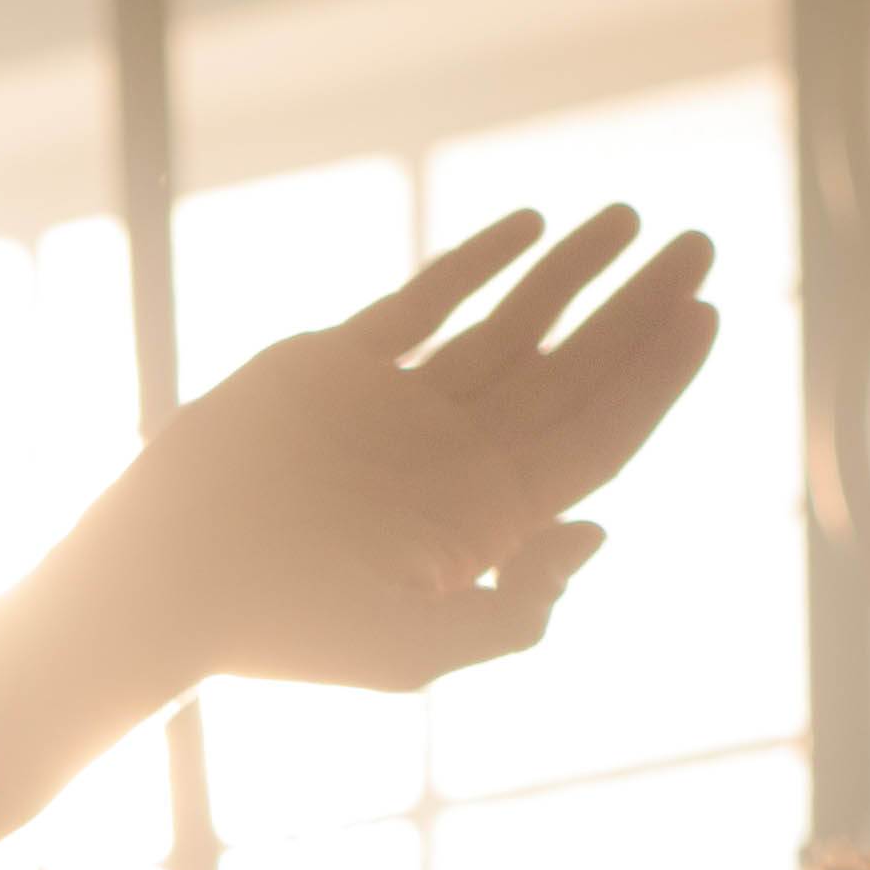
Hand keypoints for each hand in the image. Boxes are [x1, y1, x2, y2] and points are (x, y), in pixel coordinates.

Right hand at [66, 203, 736, 695]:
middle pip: (571, 371)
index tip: (706, 312)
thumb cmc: (280, 631)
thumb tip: (599, 532)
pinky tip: (533, 226)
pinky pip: (423, 302)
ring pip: (509, 325)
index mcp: (480, 520)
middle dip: (639, 309)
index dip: (657, 376)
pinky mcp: (333, 367)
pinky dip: (476, 262)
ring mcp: (395, 409)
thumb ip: (513, 613)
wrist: (163, 581)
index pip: (596, 436)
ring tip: (630, 217)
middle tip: (701, 246)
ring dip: (572, 273)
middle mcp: (448, 458)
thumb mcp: (412, 652)